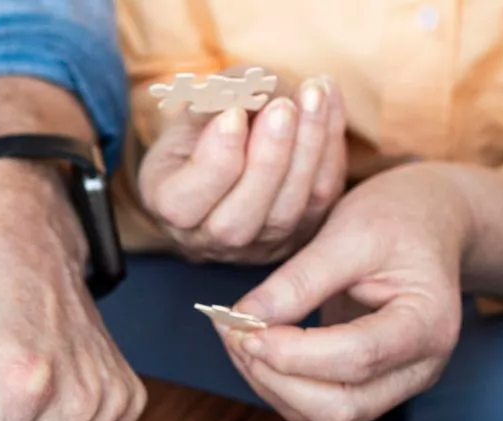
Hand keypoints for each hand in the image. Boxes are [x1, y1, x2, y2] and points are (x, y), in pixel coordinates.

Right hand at [138, 76, 345, 263]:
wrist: (231, 152)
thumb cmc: (202, 129)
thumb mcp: (193, 110)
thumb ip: (213, 102)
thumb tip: (251, 92)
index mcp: (171, 211)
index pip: (184, 205)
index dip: (214, 160)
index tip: (233, 113)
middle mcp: (212, 240)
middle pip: (238, 221)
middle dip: (266, 160)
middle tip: (282, 107)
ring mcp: (260, 245)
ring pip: (287, 212)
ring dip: (307, 149)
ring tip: (313, 93)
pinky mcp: (301, 232)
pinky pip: (321, 195)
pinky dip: (330, 143)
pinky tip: (329, 96)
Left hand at [217, 164, 471, 420]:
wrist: (429, 224)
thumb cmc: (398, 218)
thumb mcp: (350, 231)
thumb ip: (300, 279)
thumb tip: (246, 319)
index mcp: (429, 324)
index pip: (360, 357)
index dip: (295, 352)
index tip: (246, 329)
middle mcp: (420, 367)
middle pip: (343, 406)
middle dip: (279, 379)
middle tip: (236, 335)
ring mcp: (397, 384)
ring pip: (326, 416)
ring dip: (273, 385)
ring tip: (239, 338)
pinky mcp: (370, 387)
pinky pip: (318, 407)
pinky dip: (279, 385)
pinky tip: (257, 347)